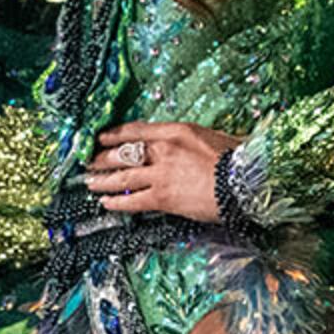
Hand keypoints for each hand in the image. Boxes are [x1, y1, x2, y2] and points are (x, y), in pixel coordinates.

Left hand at [81, 120, 239, 221]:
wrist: (245, 181)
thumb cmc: (237, 158)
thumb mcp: (211, 136)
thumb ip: (190, 140)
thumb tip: (184, 143)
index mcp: (175, 131)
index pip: (135, 130)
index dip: (114, 134)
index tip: (101, 138)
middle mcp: (163, 150)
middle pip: (123, 153)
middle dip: (102, 158)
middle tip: (89, 161)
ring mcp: (160, 174)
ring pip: (122, 177)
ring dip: (102, 181)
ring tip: (90, 182)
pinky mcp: (162, 198)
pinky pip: (132, 201)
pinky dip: (117, 203)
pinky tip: (106, 204)